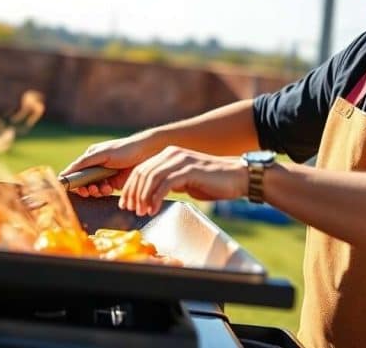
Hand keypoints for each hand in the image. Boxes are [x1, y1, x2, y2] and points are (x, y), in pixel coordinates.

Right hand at [60, 132, 161, 197]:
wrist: (147, 154)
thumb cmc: (124, 149)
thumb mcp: (102, 154)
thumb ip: (84, 163)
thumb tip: (64, 173)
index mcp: (90, 157)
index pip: (74, 171)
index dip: (71, 180)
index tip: (70, 187)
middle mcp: (96, 166)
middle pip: (82, 182)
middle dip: (85, 188)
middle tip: (89, 190)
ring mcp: (104, 175)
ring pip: (93, 188)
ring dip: (95, 190)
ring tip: (102, 187)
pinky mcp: (114, 183)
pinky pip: (103, 191)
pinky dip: (104, 192)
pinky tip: (109, 188)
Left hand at [119, 147, 246, 215]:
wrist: (238, 178)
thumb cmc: (213, 183)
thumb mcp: (185, 182)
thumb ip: (169, 183)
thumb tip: (153, 195)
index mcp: (169, 155)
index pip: (141, 169)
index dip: (130, 187)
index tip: (126, 204)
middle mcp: (172, 154)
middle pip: (142, 173)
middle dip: (133, 193)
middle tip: (130, 210)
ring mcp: (181, 160)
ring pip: (151, 177)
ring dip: (143, 197)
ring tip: (142, 212)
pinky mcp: (189, 170)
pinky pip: (165, 184)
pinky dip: (156, 198)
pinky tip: (154, 209)